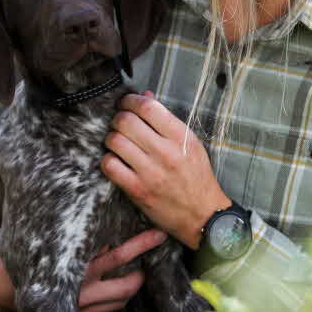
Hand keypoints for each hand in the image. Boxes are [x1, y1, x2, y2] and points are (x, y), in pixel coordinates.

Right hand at [0, 228, 169, 311]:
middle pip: (126, 282)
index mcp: (74, 269)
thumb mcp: (38, 237)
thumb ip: (61, 227)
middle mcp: (82, 292)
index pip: (116, 256)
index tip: (157, 233)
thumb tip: (79, 205)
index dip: (139, 245)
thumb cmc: (17, 256)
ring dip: (135, 285)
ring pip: (121, 299)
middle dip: (145, 267)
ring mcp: (82, 308)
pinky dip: (119, 298)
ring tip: (142, 272)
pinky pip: (108, 309)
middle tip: (158, 249)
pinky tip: (122, 288)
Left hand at [102, 92, 228, 247]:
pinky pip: (110, 166)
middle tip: (119, 123)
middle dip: (117, 118)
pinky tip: (116, 161)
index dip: (130, 101)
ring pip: (114, 141)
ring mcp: (150, 172)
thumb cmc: (196, 177)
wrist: (203, 216)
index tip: (126, 103)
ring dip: (111, 138)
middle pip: (126, 121)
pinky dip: (108, 160)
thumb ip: (167, 120)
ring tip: (117, 143)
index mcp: (181, 137)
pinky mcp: (138, 190)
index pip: (148, 107)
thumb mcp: (190, 144)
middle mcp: (166, 152)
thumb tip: (145, 96)